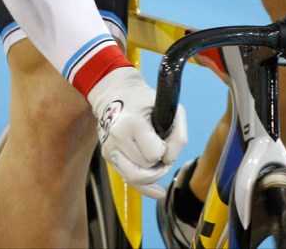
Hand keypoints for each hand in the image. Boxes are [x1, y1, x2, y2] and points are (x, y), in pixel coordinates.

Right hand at [87, 66, 186, 197]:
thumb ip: (178, 136)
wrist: (114, 93)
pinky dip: (145, 188)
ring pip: (135, 178)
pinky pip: (128, 180)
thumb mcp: (169, 108)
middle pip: (145, 168)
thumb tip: (169, 161)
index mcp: (130, 122)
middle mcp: (116, 137)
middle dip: (159, 164)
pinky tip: (158, 192)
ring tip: (157, 160)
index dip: (165, 150)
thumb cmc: (145, 101)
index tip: (164, 138)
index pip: (154, 154)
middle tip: (162, 150)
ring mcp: (108, 148)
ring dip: (152, 173)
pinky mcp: (107, 156)